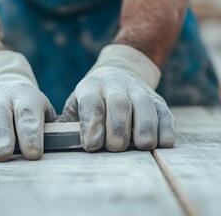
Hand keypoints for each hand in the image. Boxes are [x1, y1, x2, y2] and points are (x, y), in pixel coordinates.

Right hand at [0, 51, 55, 161]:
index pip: (28, 114)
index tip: (33, 154)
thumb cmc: (29, 110)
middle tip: (2, 156)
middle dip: (0, 135)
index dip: (31, 134)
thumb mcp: (44, 113)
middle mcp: (2, 95)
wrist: (7, 86)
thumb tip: (58, 150)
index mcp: (26, 96)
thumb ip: (50, 130)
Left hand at [60, 45, 174, 151]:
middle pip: (119, 104)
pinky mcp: (158, 100)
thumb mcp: (75, 105)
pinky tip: (162, 142)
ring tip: (143, 146)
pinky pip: (165, 113)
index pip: (91, 103)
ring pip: (145, 107)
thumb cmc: (92, 100)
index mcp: (91, 88)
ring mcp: (139, 92)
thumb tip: (55, 145)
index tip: (91, 145)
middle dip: (118, 128)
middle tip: (116, 147)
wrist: (119, 73)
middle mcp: (116, 86)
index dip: (92, 124)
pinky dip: (166, 128)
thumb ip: (67, 124)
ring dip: (145, 128)